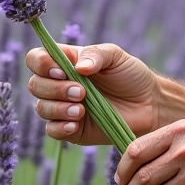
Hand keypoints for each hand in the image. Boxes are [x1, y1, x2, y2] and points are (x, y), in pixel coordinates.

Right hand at [26, 43, 160, 144]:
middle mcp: (60, 84)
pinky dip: (60, 127)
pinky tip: (76, 123)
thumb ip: (95, 54)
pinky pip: (52, 130)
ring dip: (58, 108)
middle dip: (54, 89)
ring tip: (82, 109)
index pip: (37, 59)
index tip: (61, 70)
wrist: (149, 104)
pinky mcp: (71, 129)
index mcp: (66, 62)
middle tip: (81, 92)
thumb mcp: (115, 56)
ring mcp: (63, 108)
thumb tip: (78, 67)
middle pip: (35, 85)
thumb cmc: (131, 75)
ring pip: (41, 108)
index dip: (41, 64)